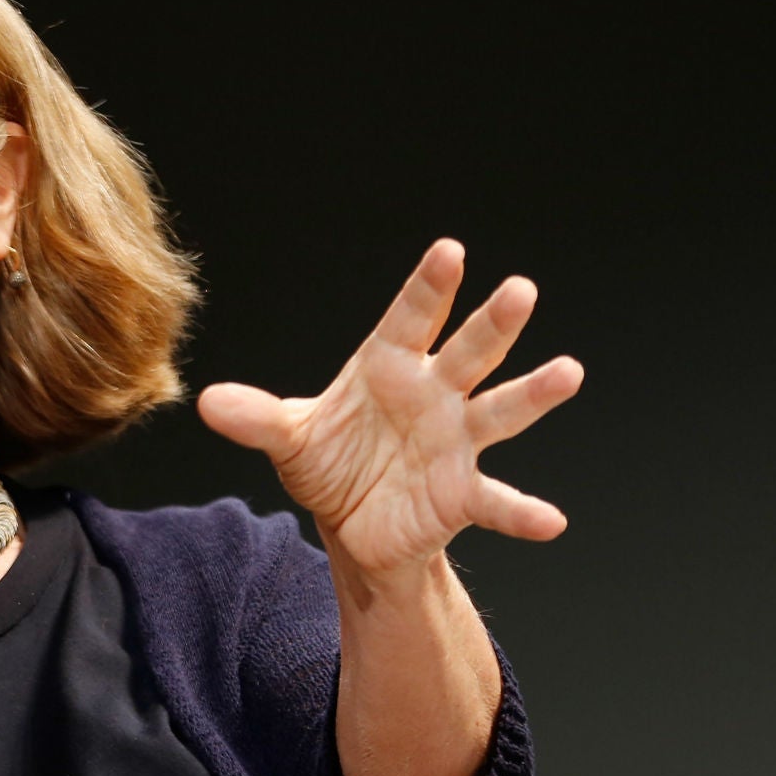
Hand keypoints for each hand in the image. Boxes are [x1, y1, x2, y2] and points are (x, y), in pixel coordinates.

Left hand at [200, 240, 580, 578]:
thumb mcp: (290, 437)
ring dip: (533, 393)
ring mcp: (455, 441)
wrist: (353, 524)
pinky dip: (523, 512)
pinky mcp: (461, 493)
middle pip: (469, 352)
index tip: (450, 252)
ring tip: (567, 372)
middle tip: (520, 289)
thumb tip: (207, 402)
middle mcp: (434, 393)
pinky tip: (553, 522)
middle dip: (492, 323)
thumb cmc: (330, 460)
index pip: (411, 318)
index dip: (429, 287)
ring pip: (499, 410)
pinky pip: (496, 501)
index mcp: (390, 366)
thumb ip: (257, 418)